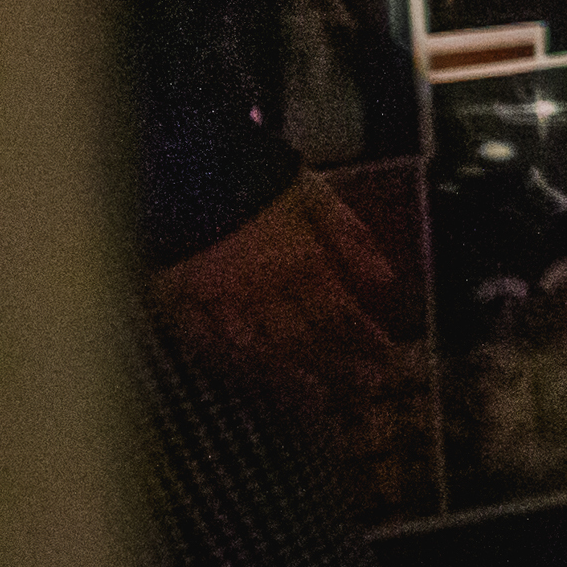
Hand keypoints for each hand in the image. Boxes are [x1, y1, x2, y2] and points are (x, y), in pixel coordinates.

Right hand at [145, 175, 411, 462]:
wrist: (185, 161)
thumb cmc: (256, 177)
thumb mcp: (318, 196)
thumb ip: (353, 240)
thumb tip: (385, 281)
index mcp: (300, 261)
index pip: (341, 315)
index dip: (367, 345)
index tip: (390, 366)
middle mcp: (262, 290)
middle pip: (305, 342)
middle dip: (337, 371)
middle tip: (362, 397)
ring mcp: (217, 300)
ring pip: (258, 353)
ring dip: (289, 382)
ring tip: (316, 405)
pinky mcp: (176, 302)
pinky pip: (205, 345)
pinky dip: (231, 367)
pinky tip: (250, 381)